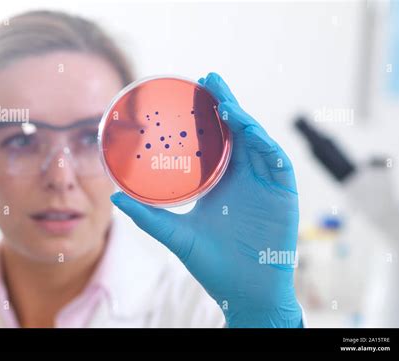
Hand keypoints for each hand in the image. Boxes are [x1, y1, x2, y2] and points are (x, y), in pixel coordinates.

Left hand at [110, 72, 301, 327]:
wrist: (244, 291)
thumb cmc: (214, 264)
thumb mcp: (177, 234)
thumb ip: (148, 216)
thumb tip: (115, 197)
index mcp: (222, 182)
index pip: (217, 141)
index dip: (207, 117)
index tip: (193, 94)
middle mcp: (244, 177)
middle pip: (238, 132)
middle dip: (226, 104)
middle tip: (209, 80)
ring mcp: (264, 183)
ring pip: (257, 141)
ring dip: (243, 119)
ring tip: (223, 101)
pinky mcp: (283, 194)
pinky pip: (277, 163)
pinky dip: (265, 145)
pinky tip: (249, 131)